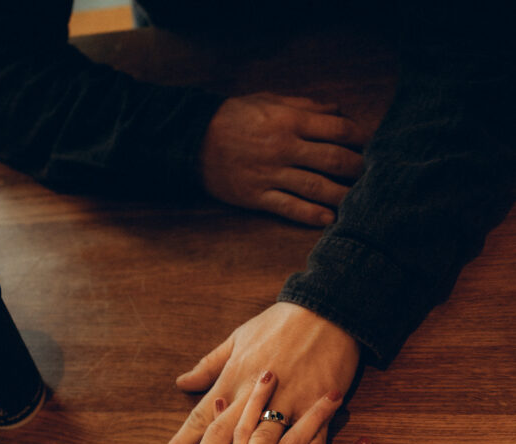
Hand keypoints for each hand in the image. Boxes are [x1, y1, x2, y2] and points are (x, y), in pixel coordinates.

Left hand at [160, 302, 360, 443]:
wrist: (329, 309)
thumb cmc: (280, 322)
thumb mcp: (238, 338)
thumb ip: (209, 366)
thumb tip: (181, 382)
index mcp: (234, 379)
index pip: (203, 416)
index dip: (183, 443)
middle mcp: (257, 394)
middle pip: (228, 435)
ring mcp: (289, 401)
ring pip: (266, 440)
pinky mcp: (318, 405)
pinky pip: (313, 440)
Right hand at [201, 93, 366, 225]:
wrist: (193, 141)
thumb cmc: (233, 117)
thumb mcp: (269, 101)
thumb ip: (305, 106)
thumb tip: (337, 110)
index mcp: (290, 121)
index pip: (337, 130)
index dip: (359, 138)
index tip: (370, 145)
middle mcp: (285, 148)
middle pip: (332, 160)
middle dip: (357, 168)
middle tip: (372, 176)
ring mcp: (272, 174)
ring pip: (316, 187)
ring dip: (341, 195)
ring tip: (359, 202)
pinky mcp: (258, 196)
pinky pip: (290, 208)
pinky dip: (311, 215)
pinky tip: (329, 220)